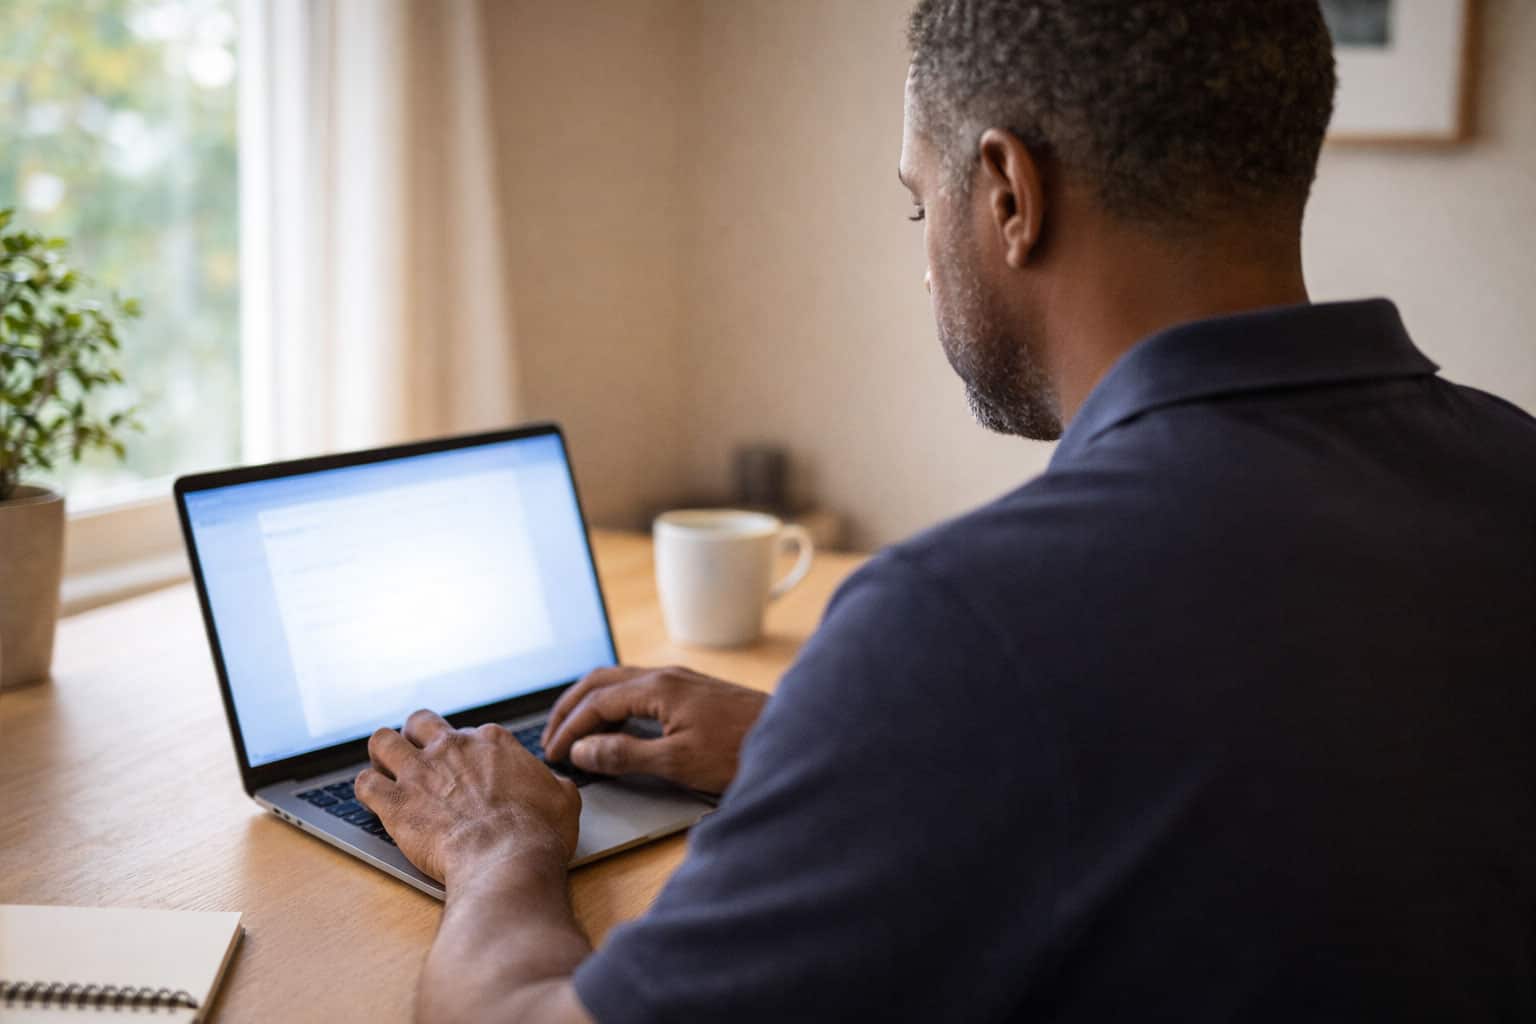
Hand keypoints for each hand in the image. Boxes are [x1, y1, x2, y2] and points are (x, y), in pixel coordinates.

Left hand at [356, 709, 581, 884]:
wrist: (506, 859)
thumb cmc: (538, 833)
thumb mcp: (564, 799)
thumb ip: (553, 784)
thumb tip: (553, 786)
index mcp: (492, 742)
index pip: (469, 732)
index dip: (466, 752)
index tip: (467, 770)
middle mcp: (452, 747)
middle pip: (419, 722)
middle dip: (415, 737)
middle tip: (420, 760)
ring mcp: (420, 772)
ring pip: (382, 742)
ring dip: (382, 754)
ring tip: (385, 771)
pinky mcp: (395, 802)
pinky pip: (364, 784)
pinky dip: (366, 790)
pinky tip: (374, 801)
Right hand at [541, 665, 767, 794]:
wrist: (793, 738)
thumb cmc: (739, 751)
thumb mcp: (678, 761)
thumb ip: (625, 755)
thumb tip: (583, 750)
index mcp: (657, 688)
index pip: (596, 703)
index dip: (570, 729)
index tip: (553, 754)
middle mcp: (666, 675)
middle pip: (601, 681)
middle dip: (570, 707)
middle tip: (550, 737)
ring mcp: (680, 680)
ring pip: (620, 680)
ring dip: (591, 702)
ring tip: (574, 728)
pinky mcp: (692, 690)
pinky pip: (638, 687)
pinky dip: (613, 702)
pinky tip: (616, 722)